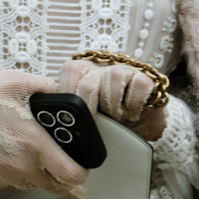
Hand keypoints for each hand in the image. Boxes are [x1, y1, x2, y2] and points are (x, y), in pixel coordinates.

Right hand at [0, 69, 86, 198]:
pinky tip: (16, 158)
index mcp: (33, 143)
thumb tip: (53, 89)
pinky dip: (20, 174)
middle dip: (70, 184)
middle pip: (58, 188)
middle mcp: (22, 166)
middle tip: (75, 179)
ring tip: (44, 162)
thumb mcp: (12, 81)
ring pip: (35, 185)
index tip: (84, 166)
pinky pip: (14, 182)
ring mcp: (6, 176)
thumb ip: (40, 85)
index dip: (83, 172)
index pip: (71, 173)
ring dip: (44, 177)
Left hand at [54, 57, 168, 143]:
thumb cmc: (107, 123)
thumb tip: (53, 123)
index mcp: (82, 73)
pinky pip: (138, 84)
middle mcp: (102, 69)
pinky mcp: (145, 78)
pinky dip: (134, 104)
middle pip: (89, 81)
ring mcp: (124, 71)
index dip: (70, 94)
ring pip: (114, 76)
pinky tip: (133, 113)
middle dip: (90, 107)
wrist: (138, 129)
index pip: (71, 71)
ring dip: (113, 105)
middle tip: (95, 122)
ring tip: (117, 117)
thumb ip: (70, 113)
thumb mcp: (84, 118)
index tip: (73, 116)